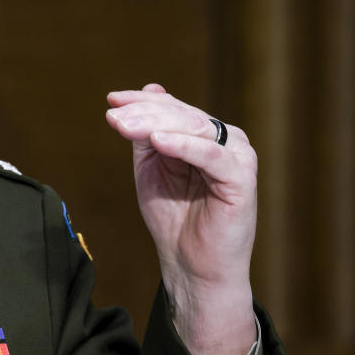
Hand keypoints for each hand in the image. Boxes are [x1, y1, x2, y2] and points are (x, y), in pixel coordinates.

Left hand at [105, 84, 257, 354]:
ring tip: (124, 126)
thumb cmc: (173, 218)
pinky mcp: (242, 179)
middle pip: (180, 115)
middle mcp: (224, 141)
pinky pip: (211, 155)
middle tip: (113, 117)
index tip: (111, 99)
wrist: (190, 265)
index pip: (172, 107)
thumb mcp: (152, 168)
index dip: (140, 101)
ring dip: (155, 124)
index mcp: (204, 135)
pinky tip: (157, 141)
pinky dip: (184, 146)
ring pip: (194, 128)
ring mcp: (237, 157)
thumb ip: (146, 133)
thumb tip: (146, 89)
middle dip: (142, 113)